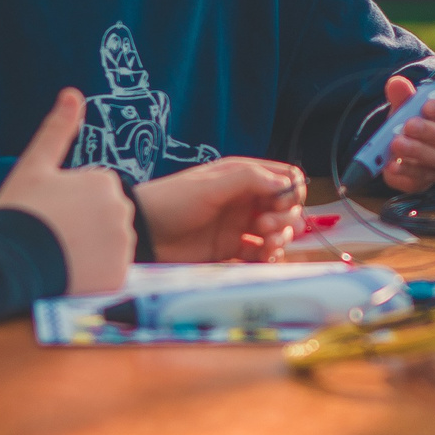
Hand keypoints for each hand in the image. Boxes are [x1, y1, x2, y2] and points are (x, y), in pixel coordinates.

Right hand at [0, 87, 134, 294]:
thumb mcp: (34, 165)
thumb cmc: (18, 211)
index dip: (68, 204)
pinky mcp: (119, 277)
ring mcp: (123, 246)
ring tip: (58, 254)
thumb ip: (57, 129)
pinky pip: (110, 272)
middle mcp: (122, 211)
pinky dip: (94, 274)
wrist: (5, 263)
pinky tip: (70, 273)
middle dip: (84, 226)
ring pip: (109, 246)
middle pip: (106, 219)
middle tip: (51, 235)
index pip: (95, 193)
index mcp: (105, 182)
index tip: (48, 213)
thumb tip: (72, 94)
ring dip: (90, 250)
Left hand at [135, 156, 305, 261]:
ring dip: (280, 239)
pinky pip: (260, 252)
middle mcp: (245, 199)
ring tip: (266, 246)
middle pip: (286, 207)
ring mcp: (239, 225)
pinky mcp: (230, 248)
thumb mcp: (210, 185)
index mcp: (242, 176)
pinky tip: (263, 258)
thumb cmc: (172, 201)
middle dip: (285, 218)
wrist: (143, 232)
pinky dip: (268, 256)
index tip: (281, 204)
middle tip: (263, 227)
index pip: (285, 178)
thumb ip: (249, 179)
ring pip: (277, 231)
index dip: (291, 192)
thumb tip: (286, 183)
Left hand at [376, 74, 434, 194]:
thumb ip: (405, 96)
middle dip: (432, 132)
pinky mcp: (430, 180)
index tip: (427, 106)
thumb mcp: (411, 106)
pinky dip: (405, 172)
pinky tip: (391, 166)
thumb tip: (395, 84)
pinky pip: (422, 179)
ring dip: (418, 152)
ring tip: (396, 144)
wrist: (410, 145)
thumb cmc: (418, 120)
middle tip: (409, 125)